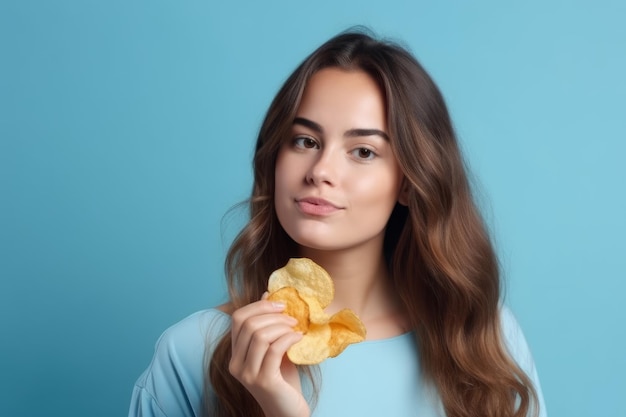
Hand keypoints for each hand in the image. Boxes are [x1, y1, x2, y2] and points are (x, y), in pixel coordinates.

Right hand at [229, 295, 309, 416]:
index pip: (237, 318)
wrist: (288, 411)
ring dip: (282, 326)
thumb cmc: (283, 380)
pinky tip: (299, 338)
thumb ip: (269, 325)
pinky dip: (288, 338)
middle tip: (292, 317)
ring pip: (260, 336)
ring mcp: (247, 374)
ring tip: (296, 328)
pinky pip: (274, 350)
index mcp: (235, 354)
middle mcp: (236, 364)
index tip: (280, 304)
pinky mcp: (263, 381)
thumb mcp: (274, 348)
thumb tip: (268, 294)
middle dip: (273, 314)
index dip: (258, 305)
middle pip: (248, 324)